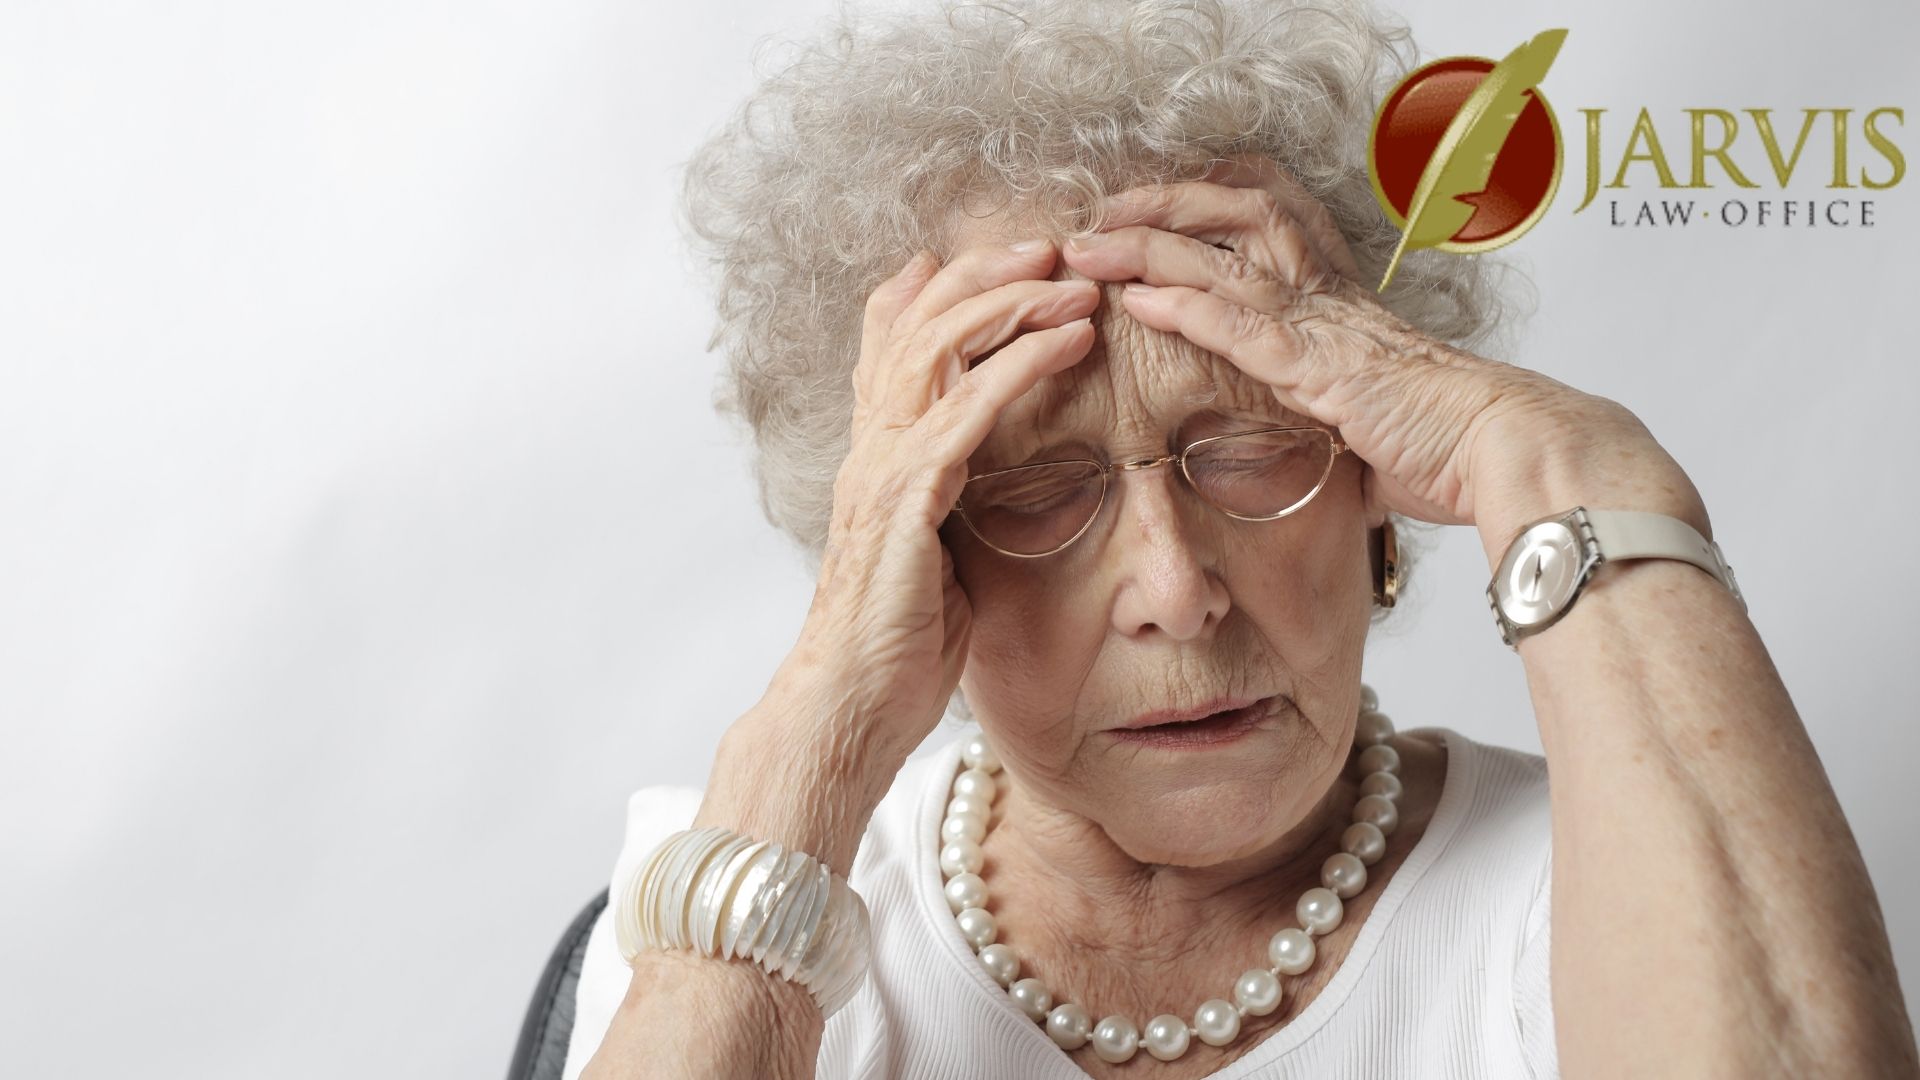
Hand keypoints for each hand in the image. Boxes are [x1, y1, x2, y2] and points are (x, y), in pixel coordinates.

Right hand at [735, 242, 1099, 807]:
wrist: (847, 708)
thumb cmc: (896, 646)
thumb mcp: (932, 554)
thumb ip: (951, 500)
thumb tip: (985, 477)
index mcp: (877, 455)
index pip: (893, 339)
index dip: (941, 286)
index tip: (1008, 258)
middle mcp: (871, 446)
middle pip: (915, 320)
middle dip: (985, 271)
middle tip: (1051, 245)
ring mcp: (881, 469)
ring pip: (939, 347)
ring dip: (1012, 302)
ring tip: (1074, 281)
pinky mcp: (905, 501)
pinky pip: (965, 410)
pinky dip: (1019, 365)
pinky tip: (1067, 341)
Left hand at [1056, 153, 1710, 561]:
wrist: (1508, 451)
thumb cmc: (1456, 447)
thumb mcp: (1383, 430)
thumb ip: (1348, 430)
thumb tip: (1349, 463)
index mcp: (1340, 310)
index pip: (1268, 230)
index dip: (1206, 213)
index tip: (1151, 215)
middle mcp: (1329, 301)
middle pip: (1240, 218)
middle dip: (1164, 209)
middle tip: (1102, 214)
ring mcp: (1325, 329)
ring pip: (1225, 262)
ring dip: (1148, 250)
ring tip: (1090, 247)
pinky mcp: (1324, 367)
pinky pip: (1244, 324)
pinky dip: (1186, 308)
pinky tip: (1138, 299)